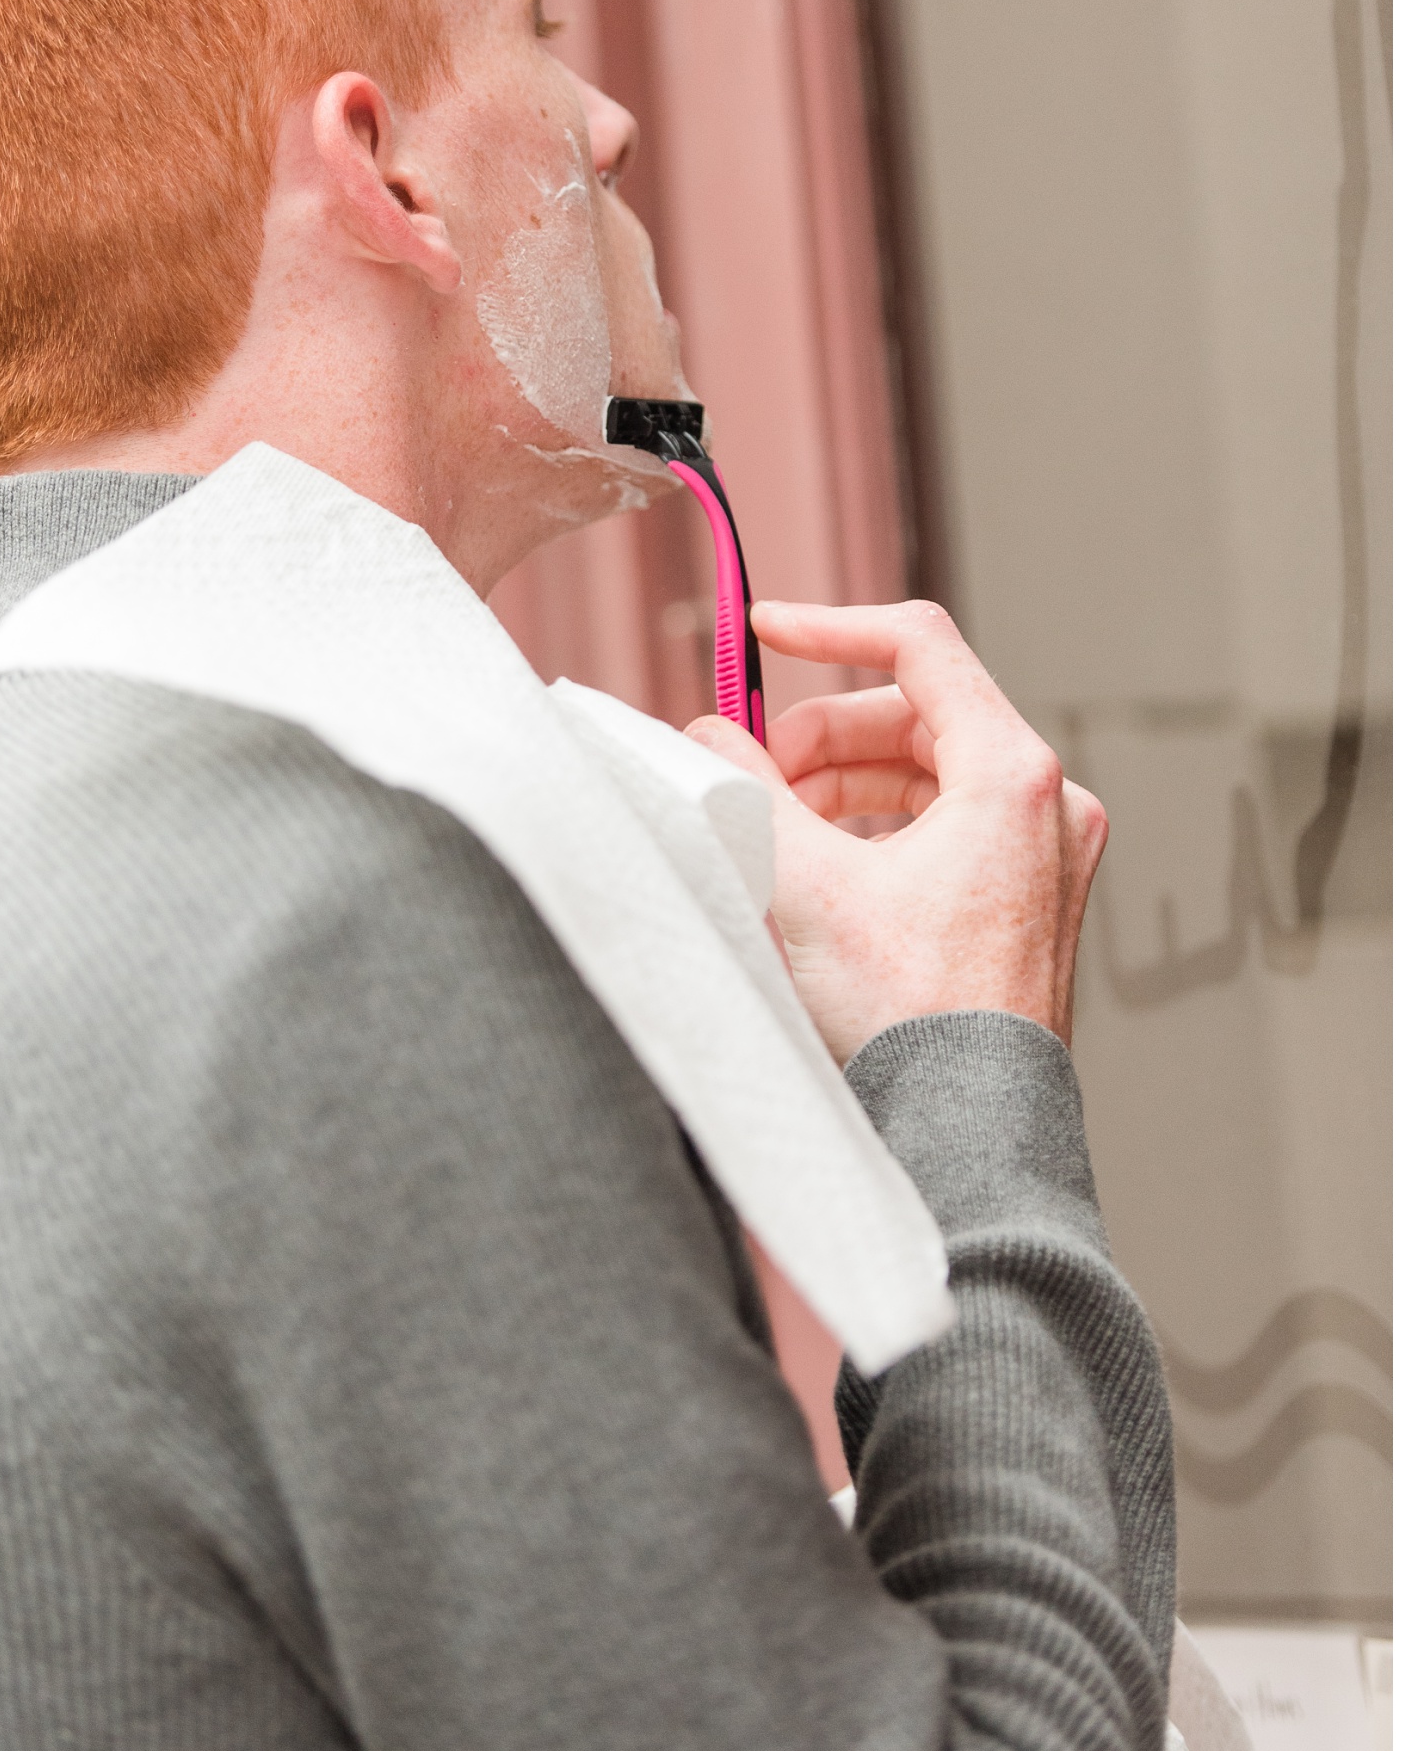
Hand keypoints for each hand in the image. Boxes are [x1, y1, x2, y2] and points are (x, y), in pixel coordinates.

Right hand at [686, 598, 1109, 1063]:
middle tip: (748, 773)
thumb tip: (702, 736)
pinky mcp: (1027, 894)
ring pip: (922, 770)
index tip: (758, 630)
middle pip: (912, 714)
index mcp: (1013, 776)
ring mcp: (1045, 851)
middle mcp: (1048, 802)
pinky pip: (941, 822)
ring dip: (838, 784)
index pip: (918, 645)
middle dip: (817, 735)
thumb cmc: (907, 1011)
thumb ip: (744, 787)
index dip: (826, 625)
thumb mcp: (802, 880)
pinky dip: (873, 826)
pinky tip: (819, 869)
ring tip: (775, 830)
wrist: (965, 1124)